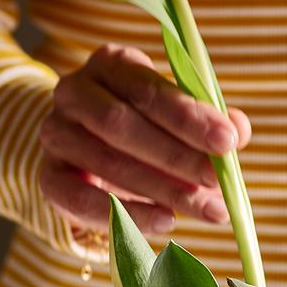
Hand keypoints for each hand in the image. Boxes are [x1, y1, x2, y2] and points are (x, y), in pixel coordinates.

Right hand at [38, 43, 251, 238]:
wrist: (89, 154)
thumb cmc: (146, 126)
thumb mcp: (178, 115)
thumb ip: (208, 120)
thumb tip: (237, 130)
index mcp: (111, 65)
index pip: (148, 89)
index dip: (189, 116)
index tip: (227, 142)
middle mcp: (74, 91)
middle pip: (122, 124)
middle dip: (176, 155)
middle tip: (217, 180)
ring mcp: (56, 134)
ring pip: (106, 162)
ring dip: (162, 189)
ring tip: (207, 208)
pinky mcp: (49, 177)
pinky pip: (82, 198)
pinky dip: (127, 213)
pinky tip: (165, 221)